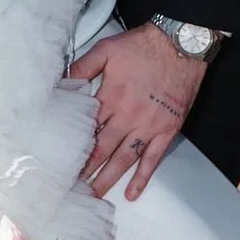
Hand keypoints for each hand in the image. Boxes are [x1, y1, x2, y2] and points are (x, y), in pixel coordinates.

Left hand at [69, 23, 206, 202]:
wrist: (181, 44)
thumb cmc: (144, 46)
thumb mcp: (106, 49)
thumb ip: (82, 67)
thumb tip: (61, 82)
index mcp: (110, 97)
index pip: (86, 129)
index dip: (71, 147)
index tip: (59, 163)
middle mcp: (127, 115)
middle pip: (101, 149)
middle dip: (85, 170)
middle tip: (70, 188)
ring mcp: (148, 125)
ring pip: (124, 159)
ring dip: (108, 179)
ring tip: (94, 195)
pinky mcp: (167, 130)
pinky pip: (153, 158)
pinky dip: (142, 177)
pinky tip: (132, 193)